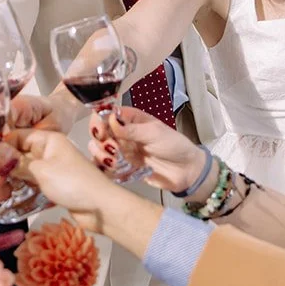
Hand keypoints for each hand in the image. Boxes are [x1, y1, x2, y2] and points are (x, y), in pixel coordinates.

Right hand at [6, 129, 122, 233]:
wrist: (101, 208)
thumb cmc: (73, 183)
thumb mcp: (42, 170)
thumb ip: (18, 162)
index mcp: (49, 141)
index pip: (19, 136)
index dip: (2, 146)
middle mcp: (49, 153)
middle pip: (19, 156)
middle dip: (3, 168)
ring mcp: (51, 172)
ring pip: (23, 174)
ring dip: (8, 184)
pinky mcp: (53, 189)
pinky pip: (30, 188)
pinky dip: (18, 194)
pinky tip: (4, 203)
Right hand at [90, 107, 207, 193]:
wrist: (186, 171)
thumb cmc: (174, 146)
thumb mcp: (154, 133)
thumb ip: (131, 129)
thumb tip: (111, 120)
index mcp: (130, 119)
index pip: (107, 114)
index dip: (100, 120)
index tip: (102, 130)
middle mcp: (122, 134)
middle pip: (98, 133)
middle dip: (101, 140)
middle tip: (113, 148)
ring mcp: (121, 151)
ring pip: (98, 150)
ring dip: (101, 155)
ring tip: (114, 160)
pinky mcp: (122, 168)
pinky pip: (105, 168)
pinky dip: (104, 169)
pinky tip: (112, 170)